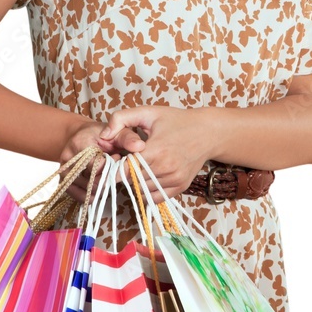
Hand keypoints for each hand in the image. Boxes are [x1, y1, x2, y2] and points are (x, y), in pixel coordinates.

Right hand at [58, 119, 146, 203]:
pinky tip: (100, 183)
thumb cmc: (101, 135)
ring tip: (106, 172)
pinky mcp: (65, 183)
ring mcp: (65, 172)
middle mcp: (68, 159)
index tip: (117, 157)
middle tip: (113, 165)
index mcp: (80, 144)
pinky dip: (95, 194)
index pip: (97, 167)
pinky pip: (83, 198)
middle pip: (93, 181)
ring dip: (103, 186)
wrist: (80, 137)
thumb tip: (140, 146)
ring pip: (89, 191)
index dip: (112, 166)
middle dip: (108, 177)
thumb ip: (128, 138)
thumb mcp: (116, 132)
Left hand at [96, 104, 211, 203]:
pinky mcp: (180, 187)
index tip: (111, 161)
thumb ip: (121, 119)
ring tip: (136, 168)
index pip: (124, 170)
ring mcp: (174, 180)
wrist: (208, 132)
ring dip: (134, 182)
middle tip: (123, 163)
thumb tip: (103, 136)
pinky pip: (154, 198)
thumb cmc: (176, 120)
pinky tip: (146, 176)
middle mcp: (166, 168)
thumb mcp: (148, 113)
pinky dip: (146, 190)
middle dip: (123, 174)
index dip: (113, 168)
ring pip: (141, 191)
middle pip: (131, 181)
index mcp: (156, 149)